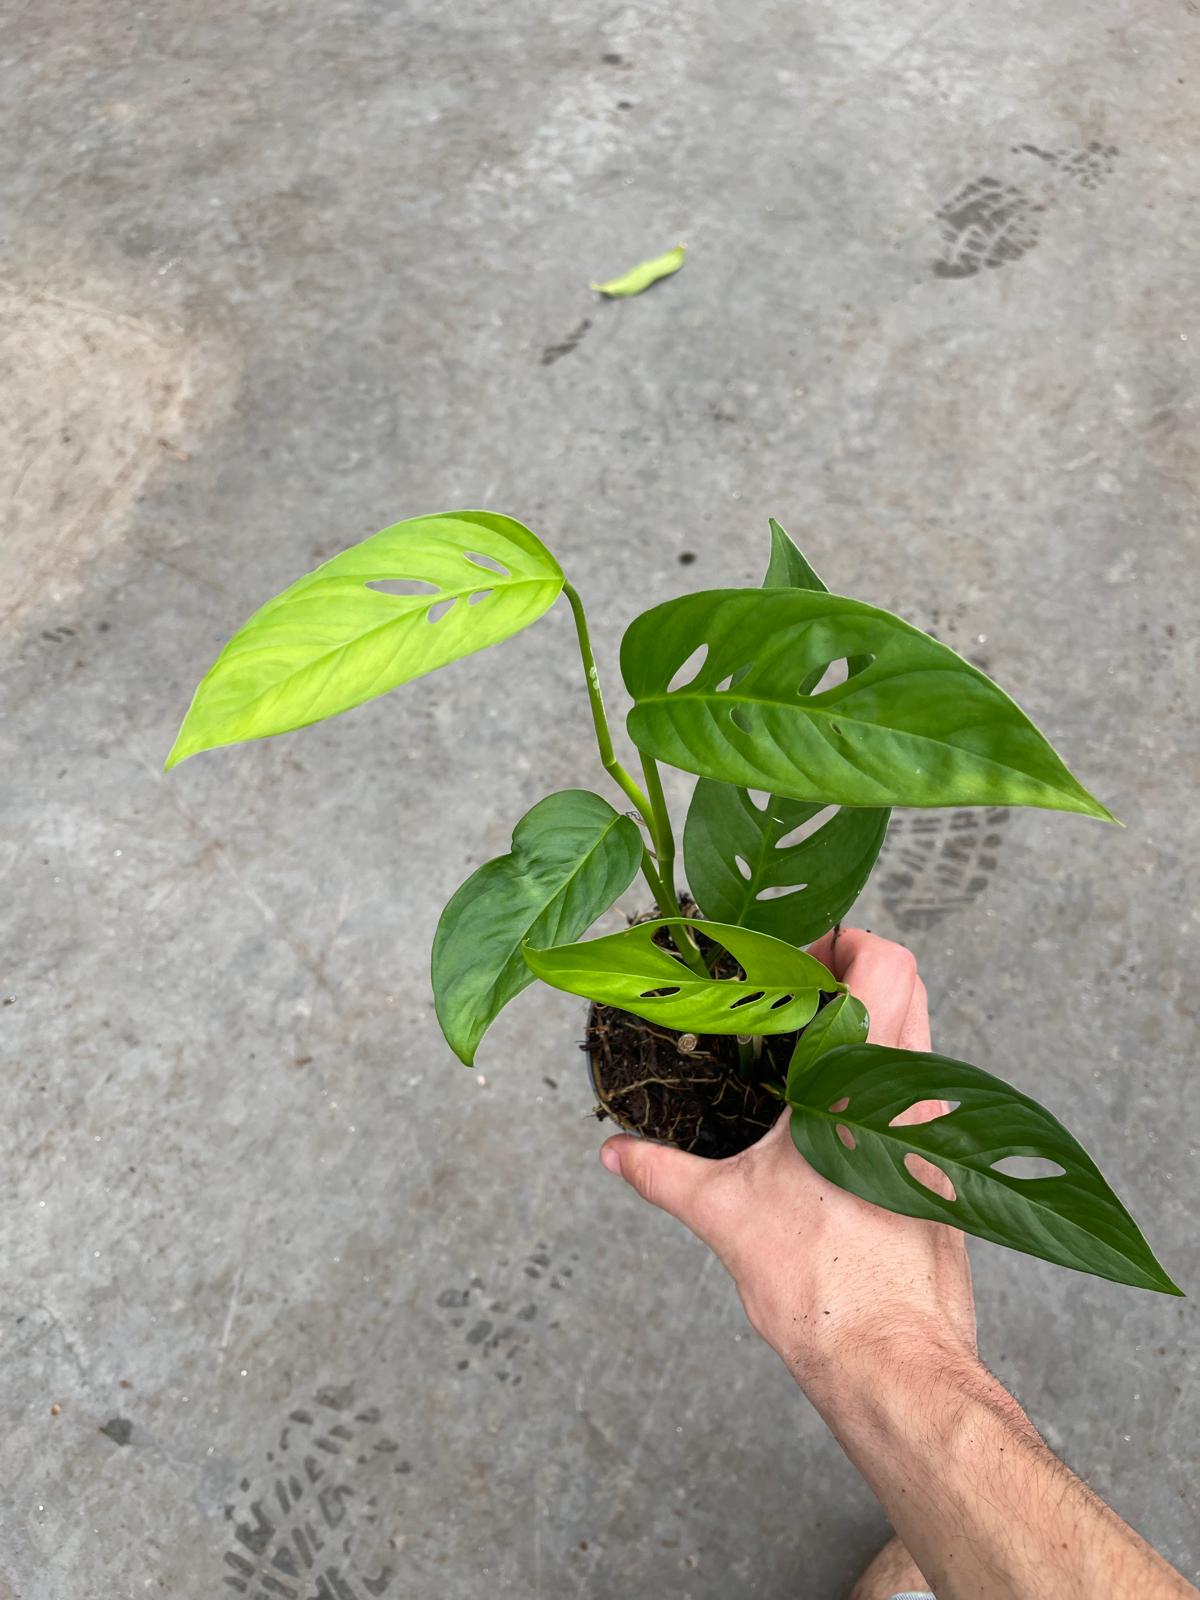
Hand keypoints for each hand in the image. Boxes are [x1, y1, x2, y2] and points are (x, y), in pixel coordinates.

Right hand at [599, 929, 977, 1405]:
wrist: (893, 1363)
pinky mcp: (945, 1173)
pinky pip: (925, 1095)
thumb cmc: (822, 1284)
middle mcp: (915, 1095)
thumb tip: (615, 1153)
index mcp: (862, 1081)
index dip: (847, 941)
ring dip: (874, 1027)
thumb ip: (663, 1173)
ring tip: (809, 1053)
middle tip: (797, 996)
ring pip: (923, 1041)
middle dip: (857, 973)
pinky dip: (884, 1080)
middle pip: (912, 986)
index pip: (887, 964)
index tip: (797, 959)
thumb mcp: (724, 1214)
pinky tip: (832, 1119)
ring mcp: (939, 1134)